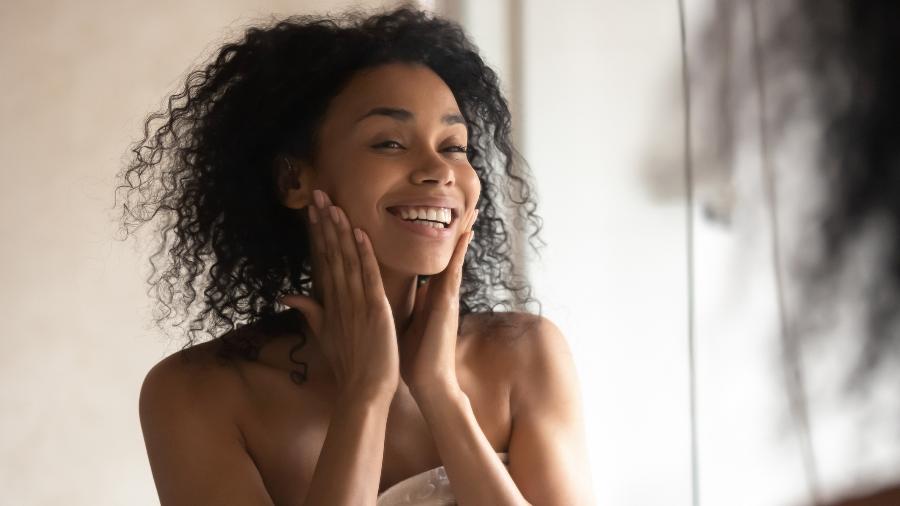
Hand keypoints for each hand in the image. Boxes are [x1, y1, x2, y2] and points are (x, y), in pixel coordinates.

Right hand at [279, 189, 399, 400]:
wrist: (363, 392)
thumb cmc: (349, 365)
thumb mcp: (324, 335)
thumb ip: (310, 311)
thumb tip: (287, 294)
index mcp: (330, 302)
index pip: (323, 260)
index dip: (318, 233)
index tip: (313, 209)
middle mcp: (339, 299)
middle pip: (330, 254)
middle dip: (324, 223)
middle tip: (317, 194)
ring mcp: (355, 304)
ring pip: (346, 260)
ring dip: (340, 231)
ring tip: (333, 205)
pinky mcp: (374, 310)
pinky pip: (368, 277)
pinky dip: (364, 255)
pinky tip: (359, 233)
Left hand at [399, 207, 478, 398]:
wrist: (427, 382)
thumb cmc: (413, 358)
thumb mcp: (404, 323)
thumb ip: (405, 305)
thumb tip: (394, 292)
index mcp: (430, 296)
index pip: (434, 260)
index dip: (437, 237)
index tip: (439, 213)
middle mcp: (441, 292)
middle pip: (449, 253)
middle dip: (457, 228)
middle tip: (467, 201)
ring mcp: (447, 297)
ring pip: (455, 256)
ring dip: (462, 233)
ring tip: (471, 208)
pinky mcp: (448, 304)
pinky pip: (455, 271)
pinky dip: (460, 252)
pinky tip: (465, 234)